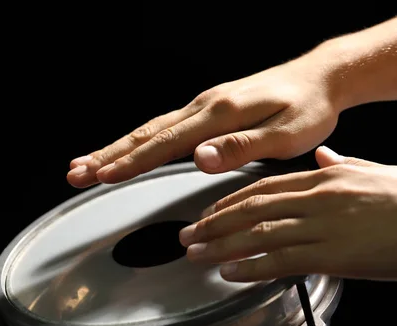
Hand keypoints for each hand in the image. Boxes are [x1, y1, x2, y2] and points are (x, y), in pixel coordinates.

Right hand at [67, 50, 341, 187]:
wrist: (320, 78)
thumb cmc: (308, 108)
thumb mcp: (286, 134)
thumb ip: (241, 148)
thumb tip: (200, 158)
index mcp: (219, 115)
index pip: (165, 143)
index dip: (131, 163)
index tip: (102, 176)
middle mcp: (204, 106)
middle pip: (146, 134)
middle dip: (108, 155)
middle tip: (75, 173)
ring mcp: (204, 106)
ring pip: (150, 130)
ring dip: (116, 148)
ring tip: (87, 163)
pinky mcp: (208, 110)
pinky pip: (164, 127)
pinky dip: (139, 142)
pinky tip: (129, 150)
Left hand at [178, 147, 396, 281]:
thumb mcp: (375, 170)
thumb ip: (343, 165)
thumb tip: (325, 155)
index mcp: (325, 178)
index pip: (262, 188)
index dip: (229, 202)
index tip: (208, 213)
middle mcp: (318, 198)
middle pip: (251, 209)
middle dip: (213, 223)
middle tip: (188, 235)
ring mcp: (325, 226)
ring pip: (259, 234)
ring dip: (221, 246)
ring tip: (196, 255)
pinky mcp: (336, 255)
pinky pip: (282, 260)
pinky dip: (251, 267)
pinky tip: (230, 273)